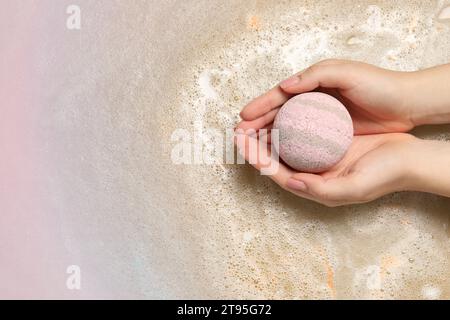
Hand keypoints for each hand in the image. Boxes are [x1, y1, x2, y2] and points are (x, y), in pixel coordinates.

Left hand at [235, 131, 415, 206]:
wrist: (409, 159)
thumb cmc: (384, 175)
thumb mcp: (353, 188)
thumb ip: (321, 190)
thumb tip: (292, 183)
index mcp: (313, 186)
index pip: (275, 173)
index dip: (255, 158)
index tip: (239, 141)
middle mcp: (312, 173)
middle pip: (275, 159)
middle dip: (254, 145)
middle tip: (238, 129)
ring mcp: (318, 158)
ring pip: (285, 145)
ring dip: (266, 133)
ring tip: (251, 120)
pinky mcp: (327, 142)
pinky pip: (301, 133)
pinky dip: (287, 124)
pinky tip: (281, 112)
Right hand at [238, 59, 414, 134]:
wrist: (406, 104)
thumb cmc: (378, 85)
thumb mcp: (347, 73)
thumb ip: (315, 75)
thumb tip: (285, 86)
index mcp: (312, 85)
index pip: (279, 97)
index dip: (259, 107)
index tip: (242, 118)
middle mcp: (312, 104)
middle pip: (278, 115)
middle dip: (256, 125)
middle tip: (239, 136)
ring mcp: (320, 122)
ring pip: (287, 130)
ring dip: (267, 137)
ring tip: (250, 146)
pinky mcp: (329, 136)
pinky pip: (302, 142)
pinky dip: (288, 147)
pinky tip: (277, 154)